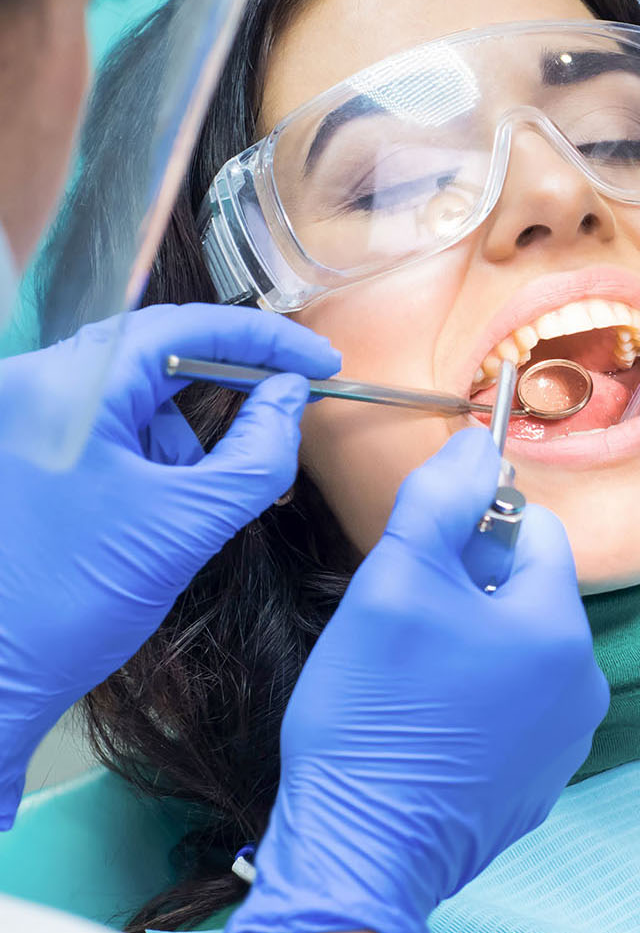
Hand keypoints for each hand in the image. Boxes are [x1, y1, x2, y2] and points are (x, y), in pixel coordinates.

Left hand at [0, 303, 339, 825]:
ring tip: (192, 505)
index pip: (181, 326)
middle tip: (288, 402)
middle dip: (227, 385)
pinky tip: (159, 512)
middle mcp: (36, 387)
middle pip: (156, 352)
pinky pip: (109, 428)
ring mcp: (27, 420)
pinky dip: (151, 457)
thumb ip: (256, 454)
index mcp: (67, 389)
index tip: (319, 361)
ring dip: (183, 437)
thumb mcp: (188, 526)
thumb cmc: (73, 606)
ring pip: (135, 395)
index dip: (262, 339)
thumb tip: (290, 398)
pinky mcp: (29, 452)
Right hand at [216, 428, 607, 932]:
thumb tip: (479, 444)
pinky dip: (473, 701)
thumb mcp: (393, 584)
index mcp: (559, 628)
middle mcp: (584, 684)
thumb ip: (440, 501)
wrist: (360, 855)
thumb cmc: (372, 717)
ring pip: (516, 650)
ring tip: (407, 680)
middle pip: (525, 591)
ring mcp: (566, 741)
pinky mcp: (539, 783)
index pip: (533, 529)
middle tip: (401, 626)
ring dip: (468, 645)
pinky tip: (423, 727)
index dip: (471, 529)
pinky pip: (513, 708)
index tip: (417, 561)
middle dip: (465, 590)